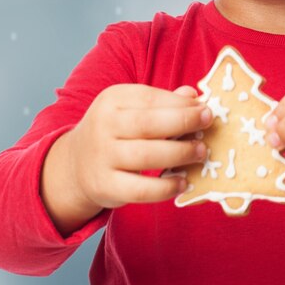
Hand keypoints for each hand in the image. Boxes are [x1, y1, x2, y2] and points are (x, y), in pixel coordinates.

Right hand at [41, 83, 213, 234]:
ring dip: (180, 154)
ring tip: (200, 152)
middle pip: (149, 124)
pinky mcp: (105, 186)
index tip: (206, 109)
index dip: (182, 104)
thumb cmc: (116, 131)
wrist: (76, 164)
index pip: (151, 98)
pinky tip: (183, 182)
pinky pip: (140, 190)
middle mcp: (104, 125)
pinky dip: (166, 188)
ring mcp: (102, 157)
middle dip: (184, 123)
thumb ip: (162, 102)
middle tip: (208, 125)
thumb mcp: (132, 108)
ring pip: (147, 156)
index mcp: (112, 99)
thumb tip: (193, 95)